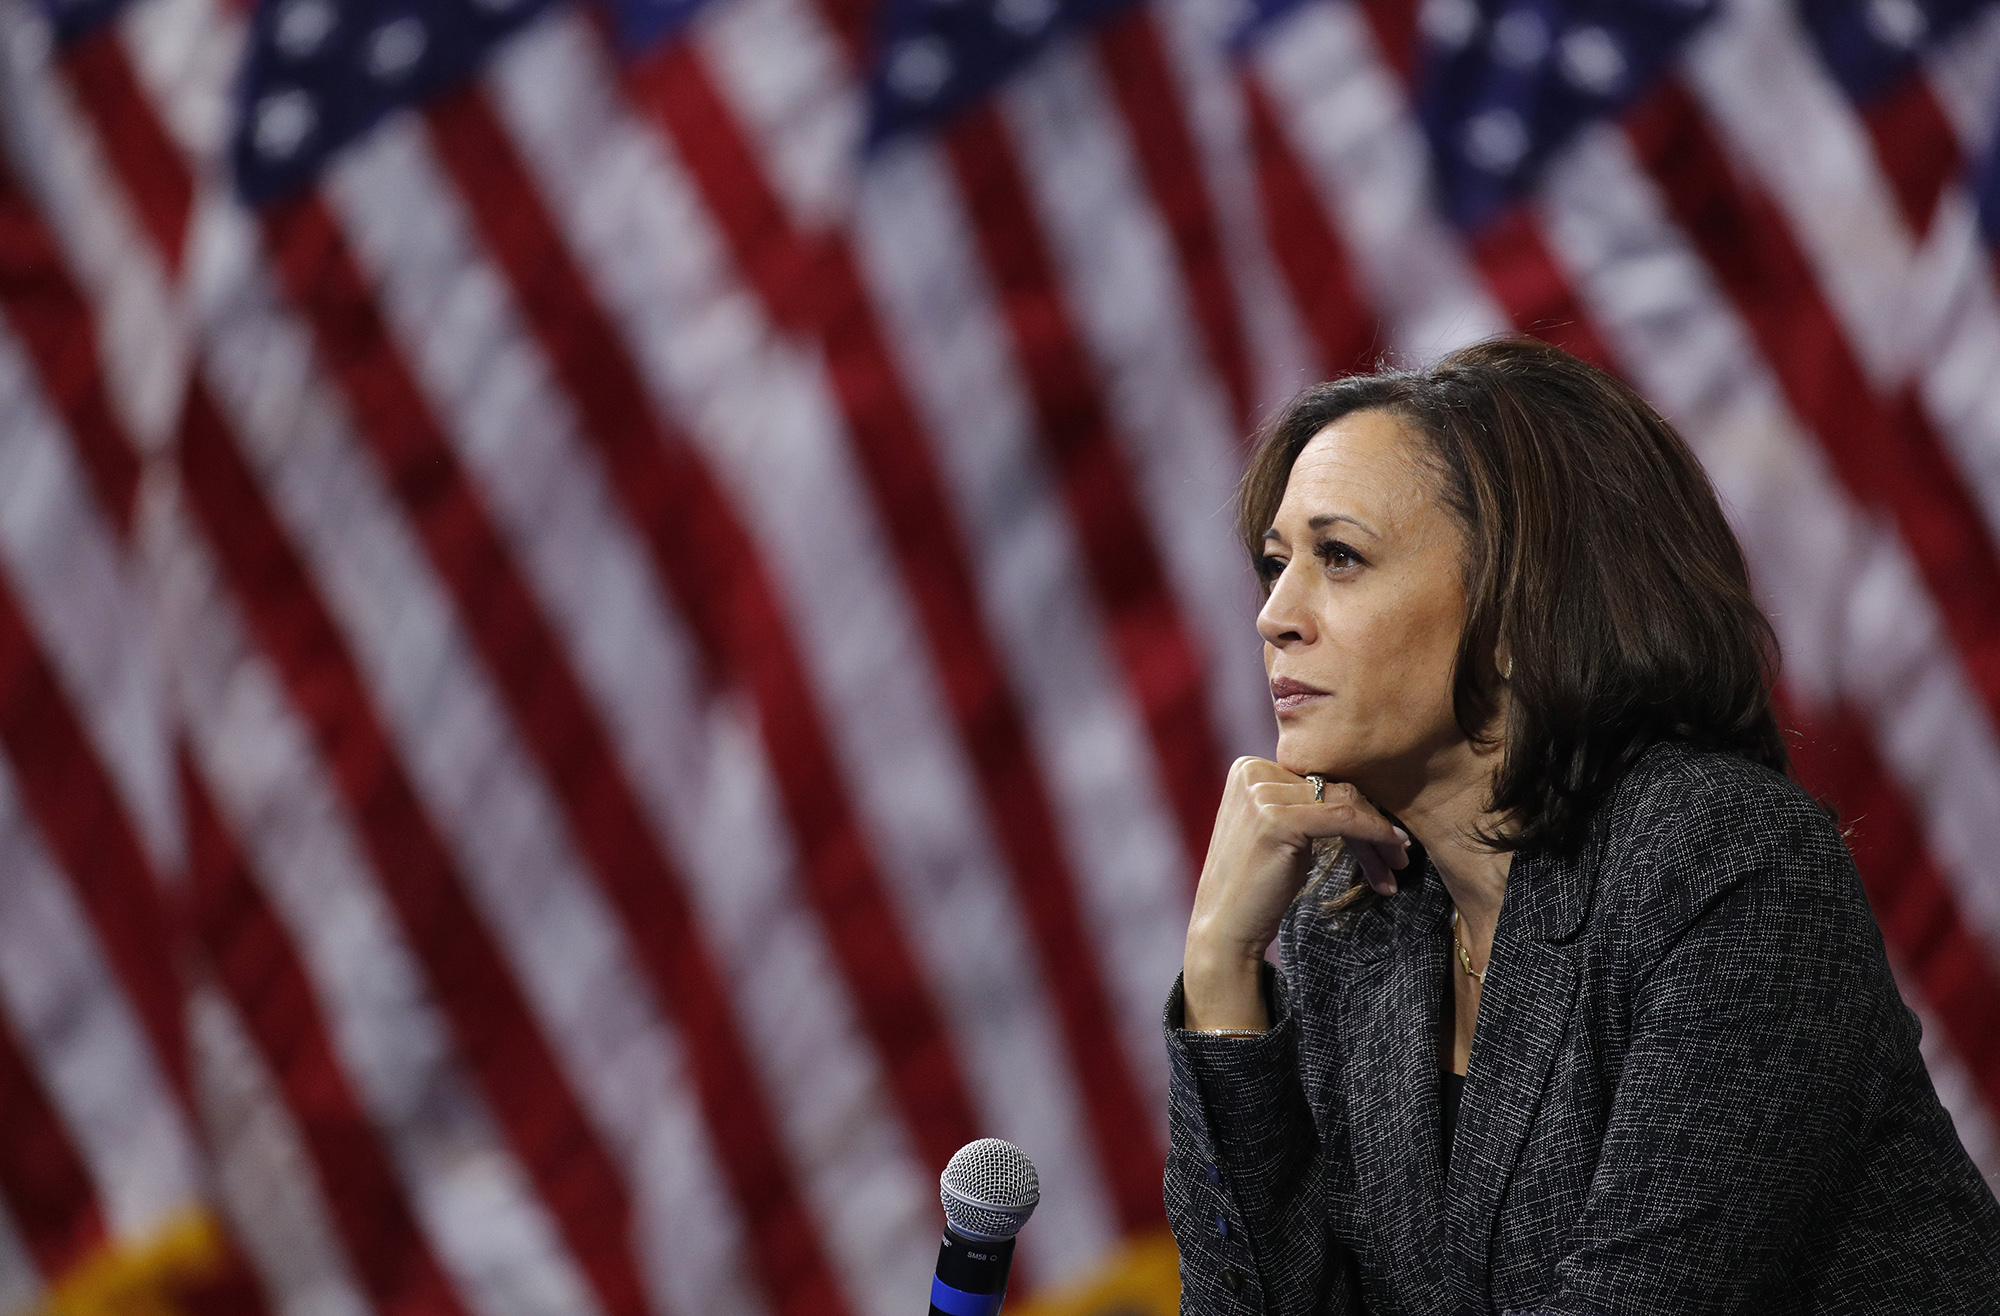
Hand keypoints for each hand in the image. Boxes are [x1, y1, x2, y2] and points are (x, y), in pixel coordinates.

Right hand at [1182, 758, 1408, 1029]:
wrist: (1224, 927)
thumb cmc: (1257, 885)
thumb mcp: (1280, 830)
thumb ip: (1304, 803)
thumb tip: (1362, 795)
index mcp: (1249, 768)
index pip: (1319, 779)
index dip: (1358, 807)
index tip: (1387, 838)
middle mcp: (1251, 772)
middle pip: (1333, 787)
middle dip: (1371, 822)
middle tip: (1399, 854)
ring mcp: (1260, 794)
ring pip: (1344, 801)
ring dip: (1379, 833)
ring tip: (1399, 862)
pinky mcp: (1276, 819)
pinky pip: (1344, 818)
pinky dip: (1376, 835)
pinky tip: (1393, 855)